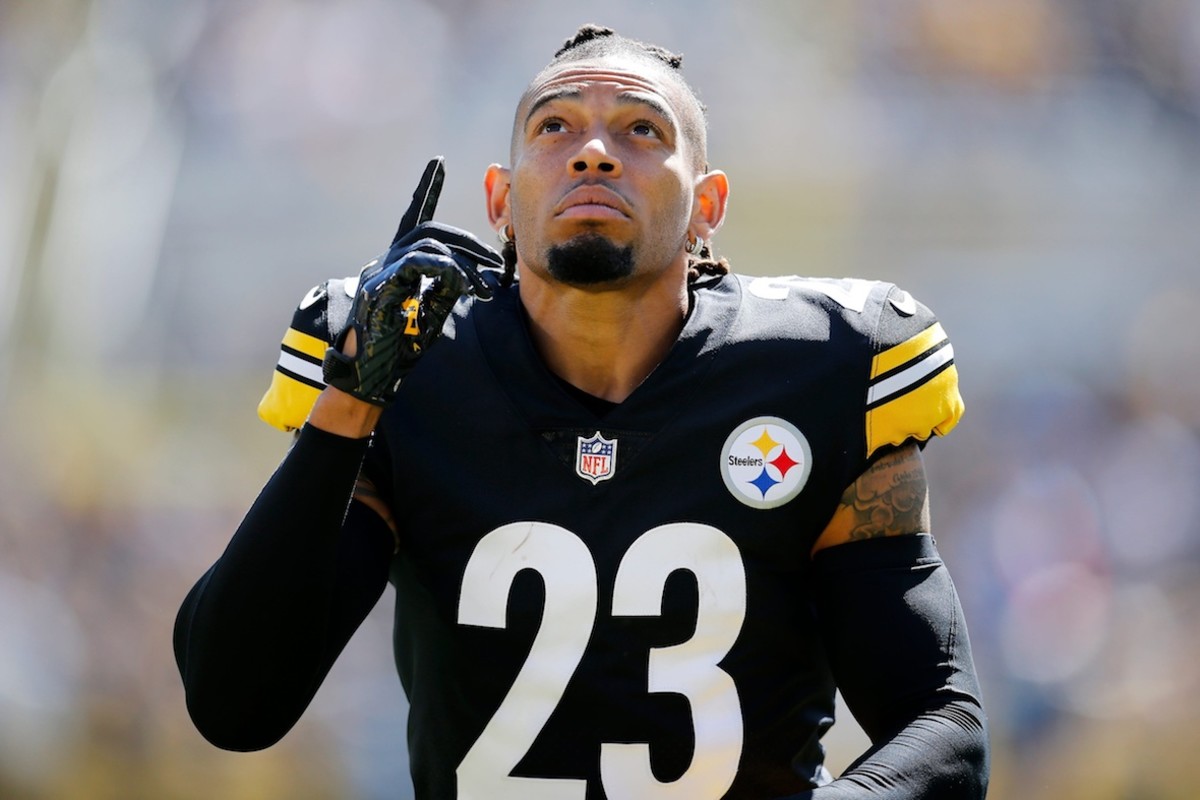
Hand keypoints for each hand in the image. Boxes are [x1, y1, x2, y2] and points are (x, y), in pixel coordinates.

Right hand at [322, 157, 501, 405]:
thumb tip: (469, 272)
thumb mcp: (434, 310)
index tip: (438, 163)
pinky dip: (446, 271)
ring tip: (483, 288)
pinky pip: (418, 264)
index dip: (426, 190)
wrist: (370, 375)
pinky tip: (462, 286)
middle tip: (497, 264)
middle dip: (469, 242)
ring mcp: (380, 272)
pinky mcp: (379, 288)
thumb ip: (448, 286)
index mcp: (398, 262)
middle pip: (431, 230)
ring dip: (464, 263)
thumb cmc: (400, 346)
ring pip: (428, 244)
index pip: (414, 218)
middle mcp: (386, 260)